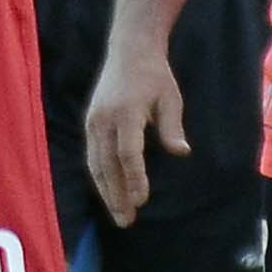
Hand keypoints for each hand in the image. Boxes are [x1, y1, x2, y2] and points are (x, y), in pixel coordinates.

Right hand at [84, 44, 186, 226]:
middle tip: (127, 220)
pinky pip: (92, 156)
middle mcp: (104, 119)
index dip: (134, 179)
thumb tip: (181, 153)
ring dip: (106, 191)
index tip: (142, 200)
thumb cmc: (155, 75)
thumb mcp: (171, 98)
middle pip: (108, 165)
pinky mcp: (90, 123)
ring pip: (96, 164)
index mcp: (126, 113)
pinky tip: (109, 193)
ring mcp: (94, 121)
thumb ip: (172, 127)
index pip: (128, 153)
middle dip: (116, 195)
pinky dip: (100, 177)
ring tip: (118, 214)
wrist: (129, 50)